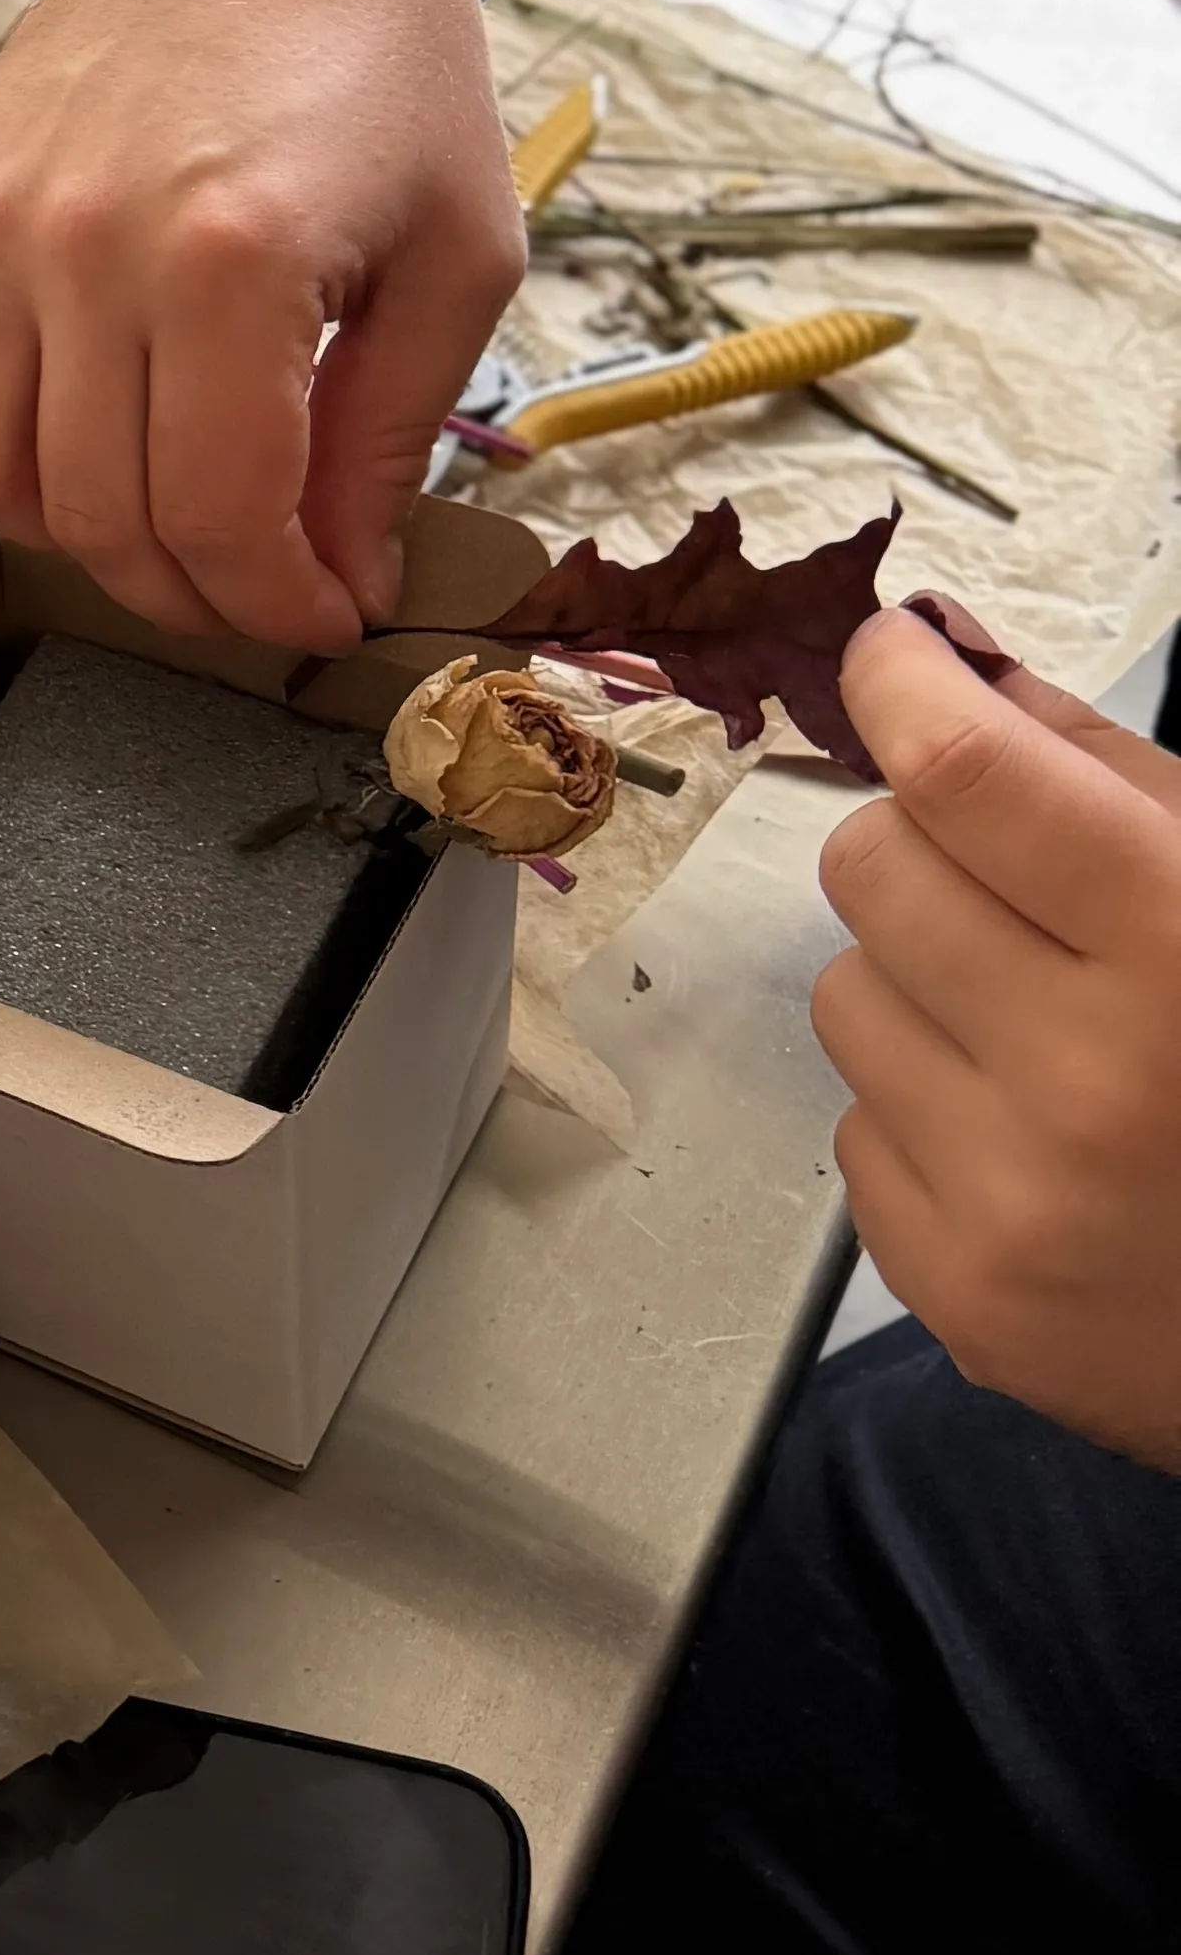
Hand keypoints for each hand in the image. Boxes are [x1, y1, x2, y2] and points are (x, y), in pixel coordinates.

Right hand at [0, 0, 521, 650]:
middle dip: (193, 592)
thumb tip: (339, 580)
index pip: (216, 517)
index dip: (275, 607)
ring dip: (77, 536)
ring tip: (165, 517)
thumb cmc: (391, 60)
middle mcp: (83, 245)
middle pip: (99, 517)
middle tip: (259, 585)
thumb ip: (392, 435)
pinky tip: (77, 433)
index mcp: (230, 259)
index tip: (324, 615)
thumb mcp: (459, 255)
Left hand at [817, 613, 1180, 1466]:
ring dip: (921, 989)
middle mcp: (1089, 1079)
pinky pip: (857, 1134)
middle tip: (1013, 887)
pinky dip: (928, 1118)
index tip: (893, 661)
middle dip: (926, 849)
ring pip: (846, 996)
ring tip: (1043, 1033)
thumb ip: (1109, 775)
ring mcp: (1014, 1200)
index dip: (902, 687)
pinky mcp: (961, 1295)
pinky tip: (1037, 1143)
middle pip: (872, 867)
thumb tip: (947, 660)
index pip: (962, 774)